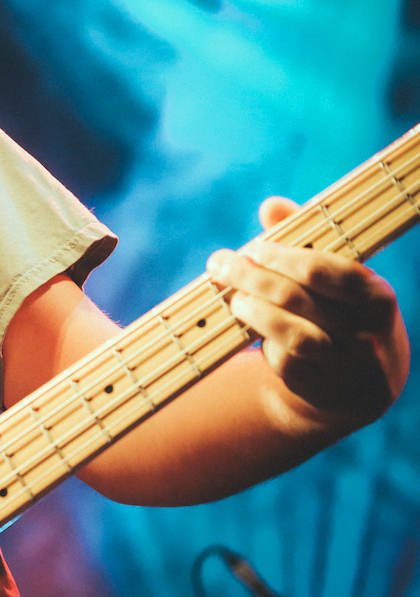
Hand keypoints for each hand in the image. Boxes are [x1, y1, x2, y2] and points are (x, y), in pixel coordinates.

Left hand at [207, 196, 409, 431]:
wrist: (359, 382)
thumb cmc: (341, 313)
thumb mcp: (338, 281)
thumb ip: (305, 241)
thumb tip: (271, 205)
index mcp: (376, 297)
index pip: (328, 272)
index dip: (285, 257)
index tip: (254, 247)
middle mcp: (367, 333)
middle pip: (300, 299)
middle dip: (252, 278)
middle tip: (219, 264)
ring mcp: (345, 366)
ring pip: (294, 336)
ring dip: (255, 312)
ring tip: (234, 298)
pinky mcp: (323, 391)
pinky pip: (287, 365)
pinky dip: (264, 345)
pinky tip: (249, 328)